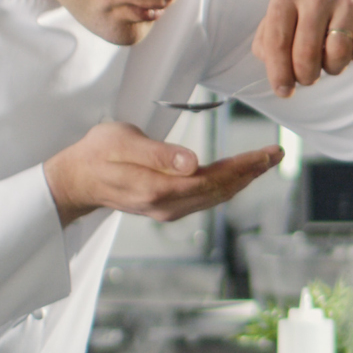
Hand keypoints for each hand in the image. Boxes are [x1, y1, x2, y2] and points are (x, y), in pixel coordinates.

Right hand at [43, 122, 283, 226]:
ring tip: (264, 161)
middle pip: (220, 190)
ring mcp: (168, 209)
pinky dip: (227, 183)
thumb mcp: (122, 143)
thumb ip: (158, 153)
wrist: (76, 179)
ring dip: (243, 179)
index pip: (213, 179)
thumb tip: (192, 163)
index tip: (267, 153)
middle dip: (252, 172)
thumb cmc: (97, 155)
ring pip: (216, 195)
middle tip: (276, 153)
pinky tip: (237, 174)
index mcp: (159, 189)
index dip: (244, 168)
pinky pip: (206, 196)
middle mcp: (168, 205)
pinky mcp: (167, 206)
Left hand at [252, 0, 352, 96]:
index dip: (279, 73)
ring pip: (338, 53)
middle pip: (306, 54)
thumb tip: (271, 64)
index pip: (277, 42)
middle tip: (309, 76)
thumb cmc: (311, 20)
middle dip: (306, 76)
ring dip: (334, 67)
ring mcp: (348, 1)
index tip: (283, 91)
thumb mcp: (284, 24)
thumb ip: (267, 44)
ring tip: (332, 58)